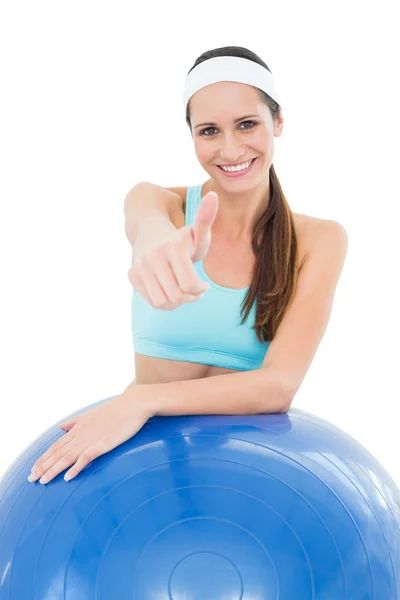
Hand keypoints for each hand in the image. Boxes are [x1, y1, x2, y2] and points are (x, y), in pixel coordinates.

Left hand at [28, 391, 153, 483]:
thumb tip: (61, 427)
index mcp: (78, 428)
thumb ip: (75, 421)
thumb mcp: (92, 414)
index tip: (34, 468)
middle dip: (43, 466)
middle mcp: (81, 434)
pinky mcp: (103, 444)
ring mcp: (91, 439)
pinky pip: (86, 457)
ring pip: (67, 457)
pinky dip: (76, 468)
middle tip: (31, 479)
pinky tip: (67, 477)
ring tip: (42, 481)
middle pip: (58, 453)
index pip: (56, 445)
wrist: (134, 404)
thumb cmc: (116, 409)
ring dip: (53, 469)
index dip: (44, 458)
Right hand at [128, 190, 218, 310]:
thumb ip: (206, 219)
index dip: (200, 289)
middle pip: (177, 296)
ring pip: (162, 302)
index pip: (190, 285)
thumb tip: (213, 195)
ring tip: (183, 292)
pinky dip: (165, 302)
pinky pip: (151, 301)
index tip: (204, 285)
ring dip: (177, 302)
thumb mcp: (197, 232)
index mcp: (172, 246)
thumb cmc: (180, 237)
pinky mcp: (132, 274)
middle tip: (195, 290)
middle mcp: (153, 256)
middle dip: (190, 297)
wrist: (149, 230)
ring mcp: (140, 266)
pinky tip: (170, 291)